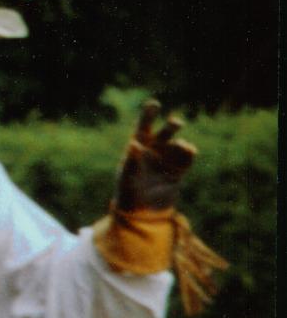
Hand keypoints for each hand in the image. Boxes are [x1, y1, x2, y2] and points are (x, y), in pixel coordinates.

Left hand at [114, 99, 197, 213]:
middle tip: (176, 124)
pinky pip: (188, 158)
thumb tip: (135, 143)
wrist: (141, 213)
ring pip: (179, 144)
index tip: (154, 104)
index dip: (148, 114)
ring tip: (183, 148)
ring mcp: (168, 159)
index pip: (143, 127)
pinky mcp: (178, 170)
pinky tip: (189, 153)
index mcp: (138, 148)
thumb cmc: (128, 193)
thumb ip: (132, 161)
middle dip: (173, 125)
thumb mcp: (127, 177)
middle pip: (167, 131)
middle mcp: (155, 151)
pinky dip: (189, 154)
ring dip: (182, 144)